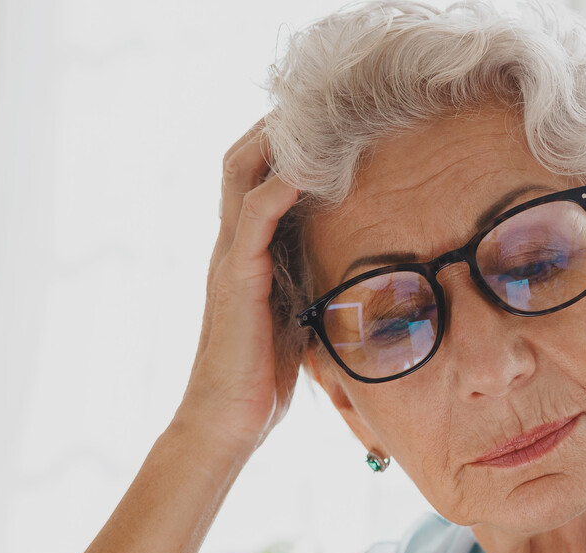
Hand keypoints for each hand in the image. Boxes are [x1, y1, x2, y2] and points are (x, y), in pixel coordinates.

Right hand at [170, 121, 302, 456]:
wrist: (228, 422)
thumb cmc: (263, 378)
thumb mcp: (298, 314)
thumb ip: (312, 282)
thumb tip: (356, 269)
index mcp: (247, 250)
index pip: (256, 175)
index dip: (283, 141)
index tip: (324, 116)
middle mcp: (233, 243)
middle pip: (242, 157)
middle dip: (277, 123)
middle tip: (320, 97)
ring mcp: (230, 257)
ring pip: (243, 171)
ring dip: (277, 137)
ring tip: (314, 109)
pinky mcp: (236, 277)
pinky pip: (255, 215)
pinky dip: (281, 183)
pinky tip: (311, 165)